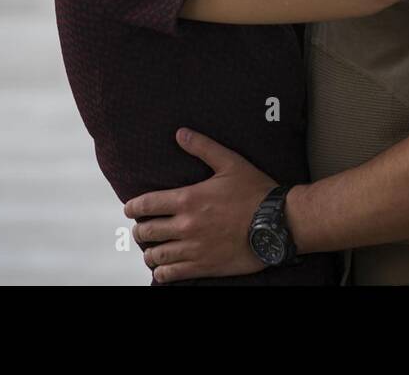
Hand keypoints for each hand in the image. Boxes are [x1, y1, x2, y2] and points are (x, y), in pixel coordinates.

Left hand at [123, 128, 275, 282]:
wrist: (277, 223)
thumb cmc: (256, 191)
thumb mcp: (230, 162)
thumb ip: (203, 147)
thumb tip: (180, 133)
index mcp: (188, 199)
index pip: (146, 205)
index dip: (132, 208)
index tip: (130, 209)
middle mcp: (186, 225)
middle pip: (146, 231)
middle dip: (139, 230)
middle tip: (140, 229)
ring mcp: (194, 248)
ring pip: (156, 255)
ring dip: (149, 252)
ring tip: (151, 250)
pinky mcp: (204, 266)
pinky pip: (172, 274)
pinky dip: (162, 273)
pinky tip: (163, 269)